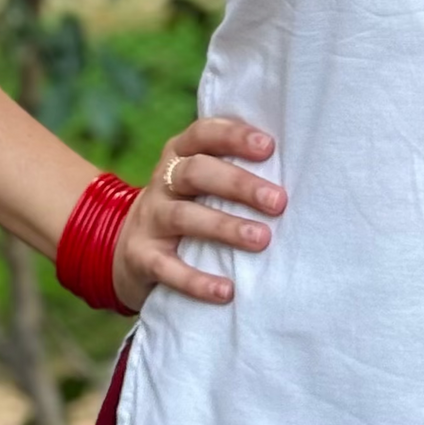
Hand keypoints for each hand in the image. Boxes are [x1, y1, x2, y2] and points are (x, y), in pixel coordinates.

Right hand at [112, 118, 283, 311]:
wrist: (127, 246)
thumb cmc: (188, 204)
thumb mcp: (200, 179)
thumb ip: (232, 168)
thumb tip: (297, 170)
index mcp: (180, 154)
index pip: (204, 133)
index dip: (235, 137)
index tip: (269, 147)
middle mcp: (163, 181)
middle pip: (197, 172)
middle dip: (239, 185)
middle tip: (279, 202)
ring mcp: (149, 218)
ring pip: (185, 216)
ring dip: (225, 227)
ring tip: (262, 239)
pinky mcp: (141, 257)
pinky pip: (168, 268)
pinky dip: (197, 281)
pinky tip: (226, 291)